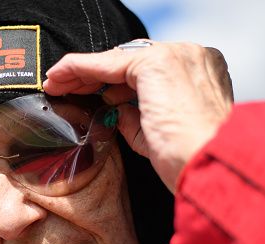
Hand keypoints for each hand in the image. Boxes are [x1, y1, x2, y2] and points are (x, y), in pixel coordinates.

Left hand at [43, 41, 233, 191]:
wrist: (208, 167)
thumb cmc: (190, 160)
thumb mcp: (159, 134)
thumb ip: (137, 116)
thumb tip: (116, 110)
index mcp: (202, 71)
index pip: (146, 71)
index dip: (113, 82)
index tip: (90, 94)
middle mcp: (192, 56)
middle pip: (129, 61)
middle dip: (94, 76)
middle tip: (64, 87)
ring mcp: (176, 55)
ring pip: (115, 60)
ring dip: (82, 73)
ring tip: (56, 84)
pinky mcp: (156, 63)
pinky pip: (107, 63)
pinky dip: (80, 69)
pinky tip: (60, 77)